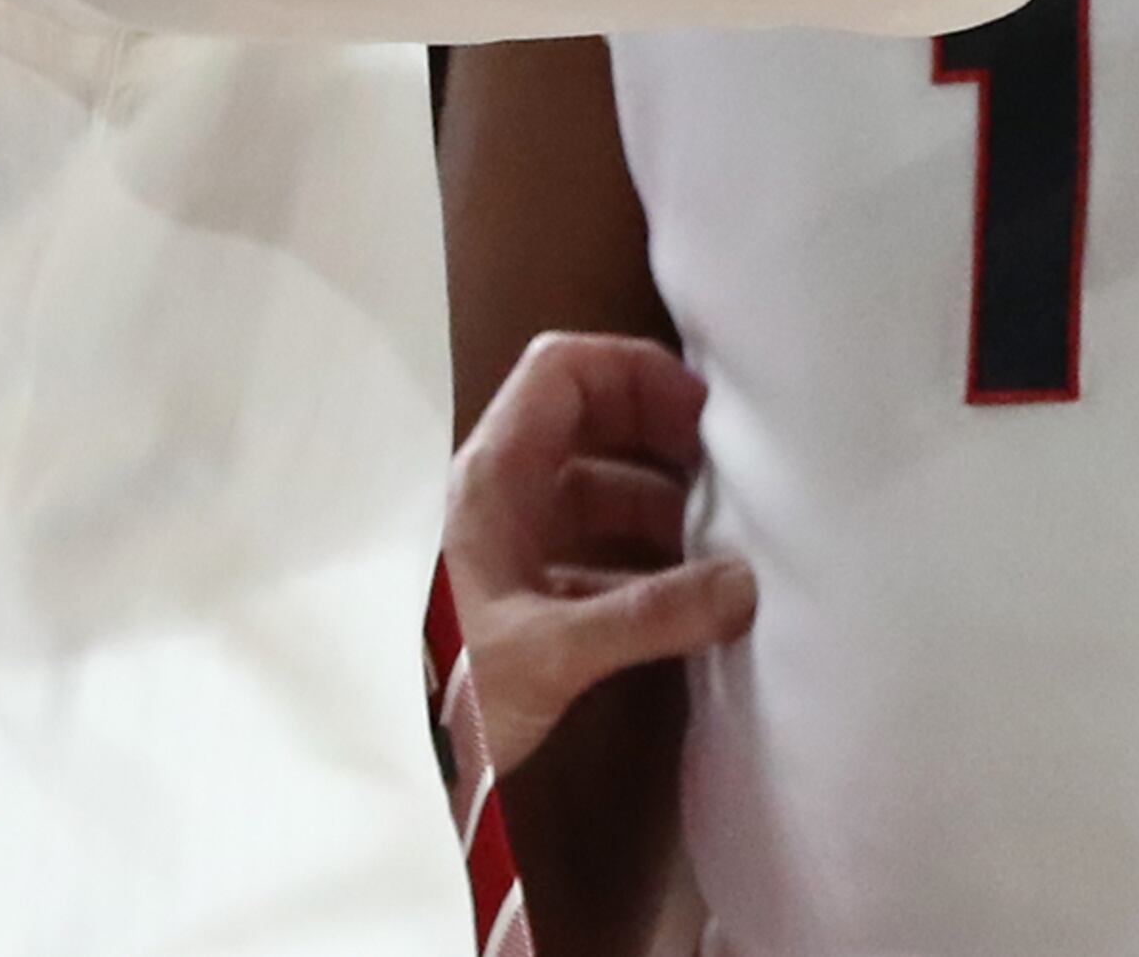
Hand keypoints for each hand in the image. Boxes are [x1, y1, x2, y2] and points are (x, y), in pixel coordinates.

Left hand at [444, 329, 758, 772]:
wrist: (395, 768)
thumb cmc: (453, 691)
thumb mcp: (551, 650)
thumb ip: (648, 616)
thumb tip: (744, 585)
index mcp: (495, 475)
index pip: (563, 370)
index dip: (632, 369)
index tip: (698, 410)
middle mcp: (503, 494)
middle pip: (589, 420)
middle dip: (659, 435)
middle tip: (726, 470)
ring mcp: (514, 542)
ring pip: (598, 489)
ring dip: (660, 505)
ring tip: (722, 539)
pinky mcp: (528, 593)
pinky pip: (597, 552)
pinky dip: (645, 563)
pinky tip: (688, 601)